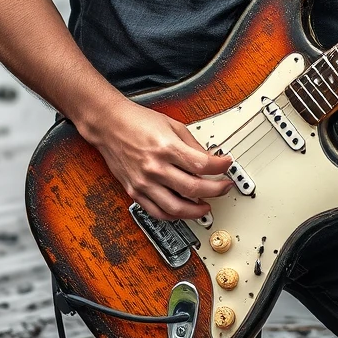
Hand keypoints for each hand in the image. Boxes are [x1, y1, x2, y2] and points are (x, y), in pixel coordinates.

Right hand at [85, 99, 232, 220]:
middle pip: (193, 188)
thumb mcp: (172, 125)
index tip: (227, 165)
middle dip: (216, 190)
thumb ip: (192, 145)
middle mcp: (155, 167)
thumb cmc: (138, 122)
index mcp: (166, 147)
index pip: (202, 164)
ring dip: (197, 211)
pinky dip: (174, 215)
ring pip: (176, 208)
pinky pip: (157, 212)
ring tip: (207, 206)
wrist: (109, 125)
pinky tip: (184, 210)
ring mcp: (144, 182)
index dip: (220, 167)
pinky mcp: (135, 191)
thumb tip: (210, 159)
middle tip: (225, 187)